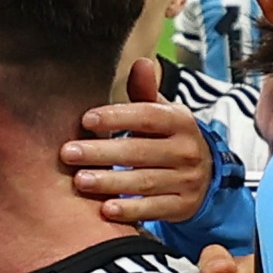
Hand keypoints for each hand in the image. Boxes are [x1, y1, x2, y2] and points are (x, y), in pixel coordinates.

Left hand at [62, 59, 213, 224]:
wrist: (205, 176)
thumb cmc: (168, 138)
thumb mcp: (162, 114)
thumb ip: (146, 92)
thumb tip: (141, 62)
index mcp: (180, 122)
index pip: (148, 117)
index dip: (117, 117)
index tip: (86, 119)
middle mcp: (187, 150)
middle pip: (141, 152)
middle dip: (103, 153)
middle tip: (68, 153)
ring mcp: (187, 181)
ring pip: (145, 182)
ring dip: (111, 182)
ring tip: (79, 181)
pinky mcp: (182, 206)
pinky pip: (154, 209)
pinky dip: (130, 211)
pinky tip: (104, 209)